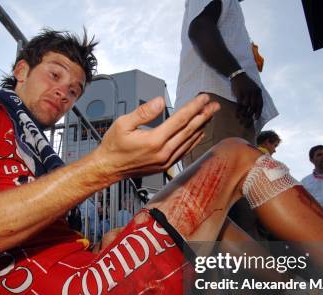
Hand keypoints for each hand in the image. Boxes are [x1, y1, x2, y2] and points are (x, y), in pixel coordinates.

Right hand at [94, 94, 219, 180]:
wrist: (108, 168)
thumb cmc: (113, 147)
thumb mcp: (123, 123)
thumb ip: (143, 112)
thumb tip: (159, 102)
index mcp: (154, 141)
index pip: (180, 120)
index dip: (194, 107)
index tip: (203, 98)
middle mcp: (163, 152)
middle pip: (189, 130)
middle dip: (203, 116)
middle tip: (214, 105)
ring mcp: (165, 161)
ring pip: (189, 141)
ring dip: (201, 127)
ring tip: (210, 116)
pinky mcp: (165, 165)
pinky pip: (184, 151)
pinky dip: (194, 141)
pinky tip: (199, 133)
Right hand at [231, 73, 262, 127]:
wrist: (237, 75)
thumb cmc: (245, 83)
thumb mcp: (253, 87)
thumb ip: (255, 96)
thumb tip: (255, 107)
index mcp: (258, 91)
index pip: (260, 104)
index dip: (258, 112)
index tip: (256, 118)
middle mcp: (254, 92)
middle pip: (254, 106)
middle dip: (251, 115)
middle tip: (248, 121)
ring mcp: (247, 93)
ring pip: (247, 106)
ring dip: (244, 114)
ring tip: (242, 119)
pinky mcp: (240, 93)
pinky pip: (239, 105)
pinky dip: (238, 111)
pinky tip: (237, 115)